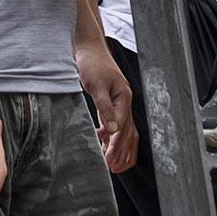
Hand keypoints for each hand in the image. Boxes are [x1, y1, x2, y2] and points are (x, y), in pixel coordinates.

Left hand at [76, 39, 136, 173]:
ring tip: (113, 164)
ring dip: (120, 148)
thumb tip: (111, 130)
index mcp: (124, 97)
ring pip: (126, 131)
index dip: (115, 144)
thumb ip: (104, 108)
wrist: (88, 47)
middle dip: (120, 151)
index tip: (108, 159)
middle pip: (127, 132)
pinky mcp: (112, 102)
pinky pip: (118, 124)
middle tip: (111, 168)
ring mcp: (121, 102)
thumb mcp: (96, 85)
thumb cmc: (92, 62)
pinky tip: (105, 144)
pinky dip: (114, 137)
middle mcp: (125, 101)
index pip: (122, 127)